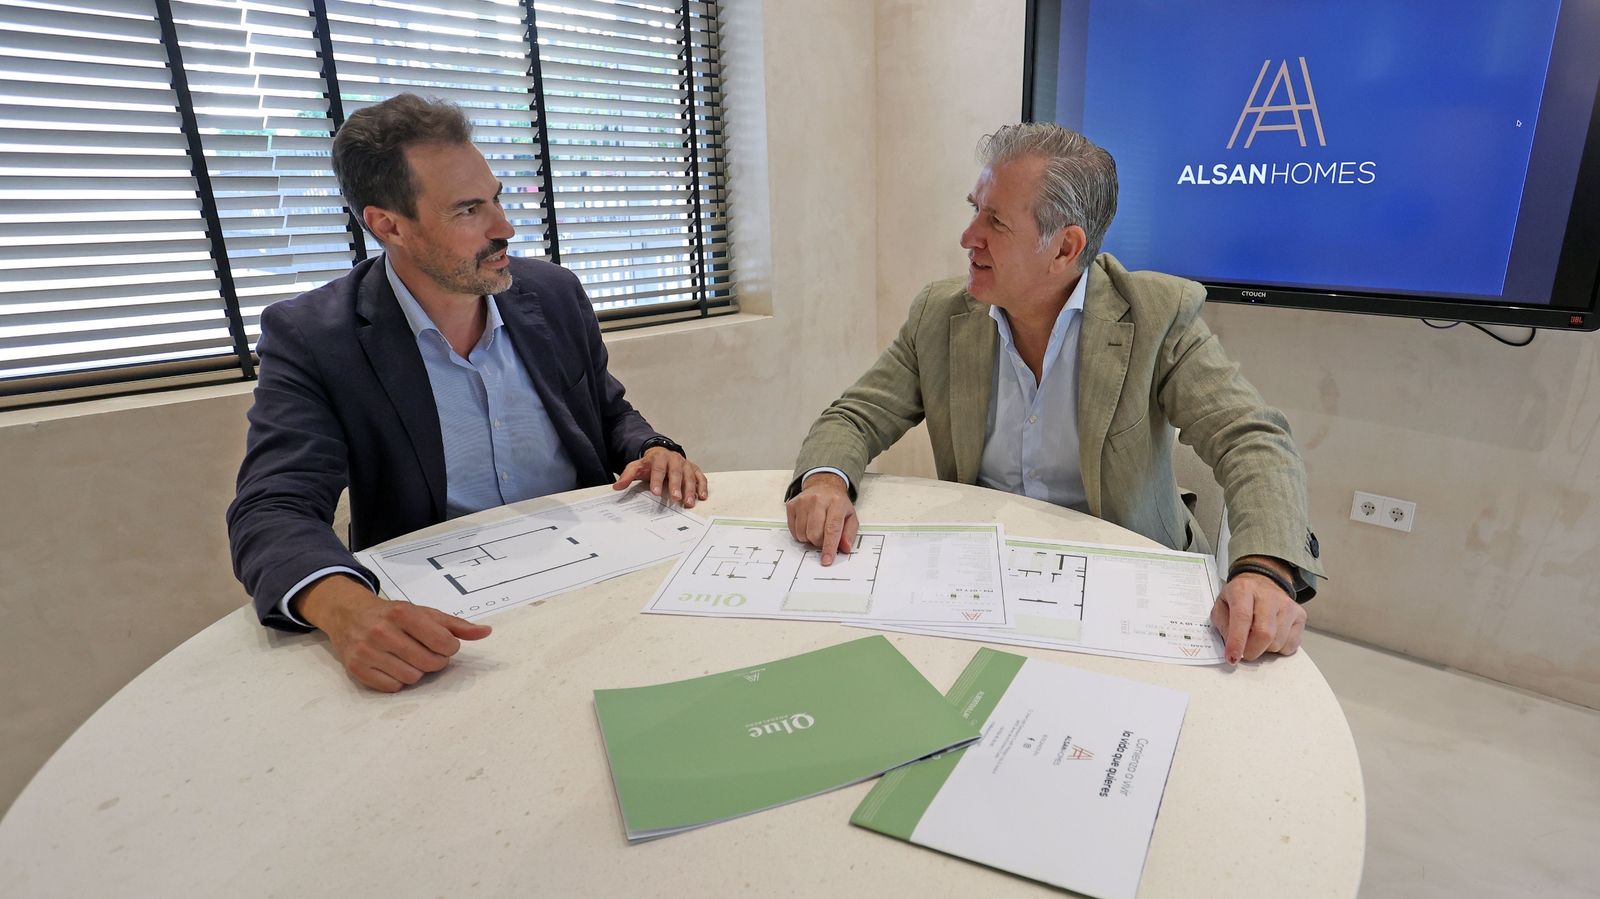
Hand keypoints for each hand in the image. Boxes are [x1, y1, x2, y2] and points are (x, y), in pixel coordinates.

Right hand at [295, 574, 491, 691]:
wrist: (349, 615)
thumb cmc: (393, 615)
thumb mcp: (424, 613)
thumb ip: (456, 624)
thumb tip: (486, 632)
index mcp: (403, 614)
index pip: (442, 642)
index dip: (450, 648)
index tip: (444, 644)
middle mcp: (382, 632)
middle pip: (429, 663)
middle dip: (435, 661)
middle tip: (426, 652)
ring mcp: (367, 652)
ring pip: (412, 678)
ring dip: (416, 671)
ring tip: (408, 658)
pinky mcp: (357, 669)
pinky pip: (392, 687)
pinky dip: (398, 680)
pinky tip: (393, 666)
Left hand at [613, 446, 707, 507]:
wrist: (661, 453)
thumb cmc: (649, 464)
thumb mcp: (636, 467)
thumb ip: (627, 476)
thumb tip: (617, 487)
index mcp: (659, 458)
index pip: (658, 469)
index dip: (656, 481)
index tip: (655, 493)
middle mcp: (674, 459)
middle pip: (676, 472)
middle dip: (676, 486)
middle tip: (676, 498)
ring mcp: (685, 464)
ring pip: (689, 476)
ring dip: (690, 490)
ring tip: (689, 503)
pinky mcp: (693, 469)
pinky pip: (700, 477)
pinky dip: (702, 486)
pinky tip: (701, 497)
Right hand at [784, 473, 857, 564]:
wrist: (823, 485)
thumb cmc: (837, 504)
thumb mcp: (850, 517)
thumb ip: (849, 534)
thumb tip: (844, 548)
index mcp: (836, 503)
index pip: (832, 528)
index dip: (829, 547)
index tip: (827, 560)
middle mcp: (818, 500)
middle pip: (815, 533)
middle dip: (819, 543)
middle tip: (824, 538)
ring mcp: (803, 502)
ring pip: (802, 534)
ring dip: (809, 539)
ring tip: (816, 529)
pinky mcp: (792, 505)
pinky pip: (793, 530)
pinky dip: (800, 534)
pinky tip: (807, 525)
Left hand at [1210, 556, 1305, 663]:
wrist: (1263, 582)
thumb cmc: (1240, 597)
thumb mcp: (1221, 605)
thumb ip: (1223, 625)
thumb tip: (1233, 648)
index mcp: (1244, 590)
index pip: (1242, 617)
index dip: (1237, 641)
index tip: (1233, 658)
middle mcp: (1269, 596)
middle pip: (1264, 633)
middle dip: (1252, 651)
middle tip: (1245, 652)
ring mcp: (1288, 605)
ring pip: (1278, 642)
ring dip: (1264, 649)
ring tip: (1258, 637)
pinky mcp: (1300, 616)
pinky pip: (1291, 645)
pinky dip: (1279, 648)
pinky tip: (1272, 636)